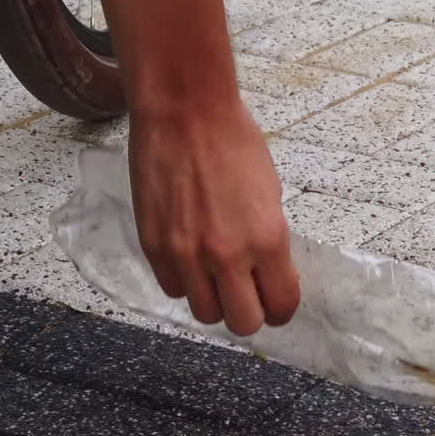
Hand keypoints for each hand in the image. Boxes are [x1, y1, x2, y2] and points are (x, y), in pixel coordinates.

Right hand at [128, 99, 299, 335]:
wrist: (184, 112)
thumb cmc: (233, 142)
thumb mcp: (270, 194)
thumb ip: (269, 241)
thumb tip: (267, 273)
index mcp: (267, 239)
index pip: (281, 304)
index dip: (281, 309)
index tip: (276, 303)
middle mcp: (227, 255)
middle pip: (243, 323)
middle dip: (249, 313)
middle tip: (247, 295)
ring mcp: (186, 254)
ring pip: (205, 314)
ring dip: (214, 301)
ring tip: (215, 277)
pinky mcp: (153, 246)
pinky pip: (172, 289)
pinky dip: (184, 282)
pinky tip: (190, 260)